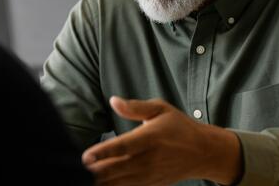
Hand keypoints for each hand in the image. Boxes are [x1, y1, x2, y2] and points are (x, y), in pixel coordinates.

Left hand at [82, 96, 241, 185]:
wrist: (204, 153)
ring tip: (80, 180)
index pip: (123, 147)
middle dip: (96, 172)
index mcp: (150, 138)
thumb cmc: (179, 127)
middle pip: (117, 169)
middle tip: (75, 171)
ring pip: (120, 183)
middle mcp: (149, 159)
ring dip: (102, 182)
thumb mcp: (160, 109)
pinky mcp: (150, 185)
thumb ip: (135, 107)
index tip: (85, 157)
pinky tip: (99, 185)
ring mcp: (150, 175)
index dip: (104, 153)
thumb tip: (113, 100)